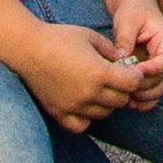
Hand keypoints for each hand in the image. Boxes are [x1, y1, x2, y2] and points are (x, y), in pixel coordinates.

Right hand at [12, 20, 146, 132]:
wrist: (27, 48)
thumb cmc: (59, 37)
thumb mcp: (90, 36)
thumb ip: (111, 50)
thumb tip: (124, 61)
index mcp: (99, 73)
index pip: (132, 84)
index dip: (135, 77)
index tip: (130, 71)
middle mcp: (88, 93)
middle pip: (121, 101)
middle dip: (123, 89)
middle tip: (116, 79)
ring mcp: (73, 106)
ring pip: (104, 114)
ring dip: (106, 103)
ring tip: (98, 89)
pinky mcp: (59, 113)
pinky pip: (81, 125)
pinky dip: (87, 118)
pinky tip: (84, 104)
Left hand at [106, 4, 162, 109]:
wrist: (134, 9)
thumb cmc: (132, 11)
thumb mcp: (128, 20)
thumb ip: (126, 39)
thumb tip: (122, 59)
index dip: (150, 70)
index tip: (131, 70)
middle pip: (161, 79)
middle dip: (142, 85)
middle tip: (121, 84)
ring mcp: (159, 67)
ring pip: (158, 89)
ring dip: (142, 97)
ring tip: (123, 95)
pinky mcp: (151, 74)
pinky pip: (152, 93)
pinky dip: (142, 101)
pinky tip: (128, 101)